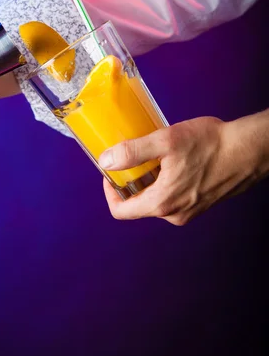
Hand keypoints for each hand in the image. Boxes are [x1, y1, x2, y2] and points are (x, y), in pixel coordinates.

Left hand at [99, 113, 268, 224]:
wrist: (248, 150)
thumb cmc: (211, 144)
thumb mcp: (165, 141)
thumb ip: (132, 152)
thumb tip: (106, 161)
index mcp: (162, 203)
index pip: (122, 211)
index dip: (109, 191)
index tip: (110, 172)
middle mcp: (174, 214)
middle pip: (138, 204)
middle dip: (131, 181)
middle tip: (134, 156)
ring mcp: (189, 211)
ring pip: (156, 199)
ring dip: (150, 180)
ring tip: (157, 156)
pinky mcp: (200, 204)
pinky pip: (172, 197)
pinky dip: (166, 181)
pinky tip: (174, 160)